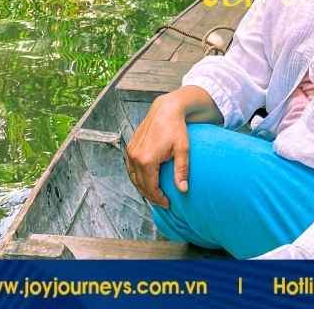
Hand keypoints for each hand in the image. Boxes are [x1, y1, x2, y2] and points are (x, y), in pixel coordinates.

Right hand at [125, 89, 199, 207]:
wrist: (166, 109)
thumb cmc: (176, 128)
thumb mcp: (183, 150)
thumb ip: (181, 171)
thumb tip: (183, 190)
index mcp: (147, 160)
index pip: (151, 188)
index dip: (159, 198)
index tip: (168, 204)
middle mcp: (135, 157)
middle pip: (141, 185)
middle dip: (151, 196)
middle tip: (162, 202)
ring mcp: (131, 152)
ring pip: (134, 178)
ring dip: (143, 187)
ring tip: (155, 194)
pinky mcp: (130, 147)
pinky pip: (131, 168)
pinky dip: (138, 177)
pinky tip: (147, 180)